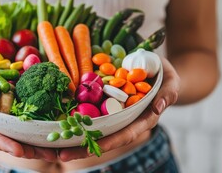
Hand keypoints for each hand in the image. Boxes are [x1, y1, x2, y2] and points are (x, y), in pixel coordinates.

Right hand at [0, 46, 57, 161]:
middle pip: (8, 135)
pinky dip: (39, 118)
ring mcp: (1, 108)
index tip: (20, 151)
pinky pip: (25, 109)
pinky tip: (54, 124)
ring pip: (19, 127)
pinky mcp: (11, 97)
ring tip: (57, 147)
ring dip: (37, 139)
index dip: (4, 143)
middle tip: (49, 155)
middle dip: (28, 147)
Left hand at [58, 57, 179, 160]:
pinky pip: (85, 111)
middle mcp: (123, 119)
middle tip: (60, 153)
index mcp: (140, 119)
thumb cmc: (164, 75)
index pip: (124, 135)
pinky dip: (70, 117)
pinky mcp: (101, 101)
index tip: (91, 148)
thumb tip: (160, 106)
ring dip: (71, 136)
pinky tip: (53, 120)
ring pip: (90, 128)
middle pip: (102, 137)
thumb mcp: (171, 81)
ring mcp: (111, 112)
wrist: (153, 67)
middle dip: (82, 147)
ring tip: (50, 144)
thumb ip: (168, 93)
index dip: (108, 142)